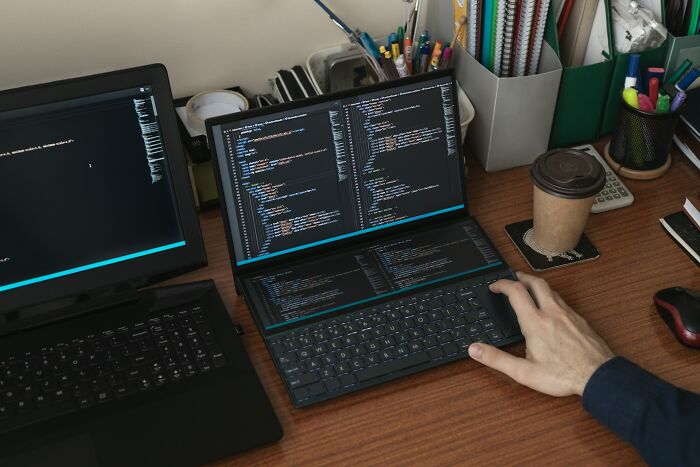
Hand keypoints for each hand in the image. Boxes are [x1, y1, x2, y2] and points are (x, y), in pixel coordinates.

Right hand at [468, 272, 613, 396]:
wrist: (599, 376)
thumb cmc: (563, 376)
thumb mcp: (524, 372)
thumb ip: (497, 359)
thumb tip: (475, 350)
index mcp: (535, 322)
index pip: (516, 291)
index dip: (502, 284)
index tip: (495, 286)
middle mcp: (552, 313)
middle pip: (536, 283)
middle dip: (521, 277)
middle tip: (513, 278)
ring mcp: (569, 314)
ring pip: (551, 290)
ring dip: (537, 285)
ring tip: (530, 289)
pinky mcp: (580, 320)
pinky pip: (563, 301)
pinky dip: (552, 297)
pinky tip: (552, 308)